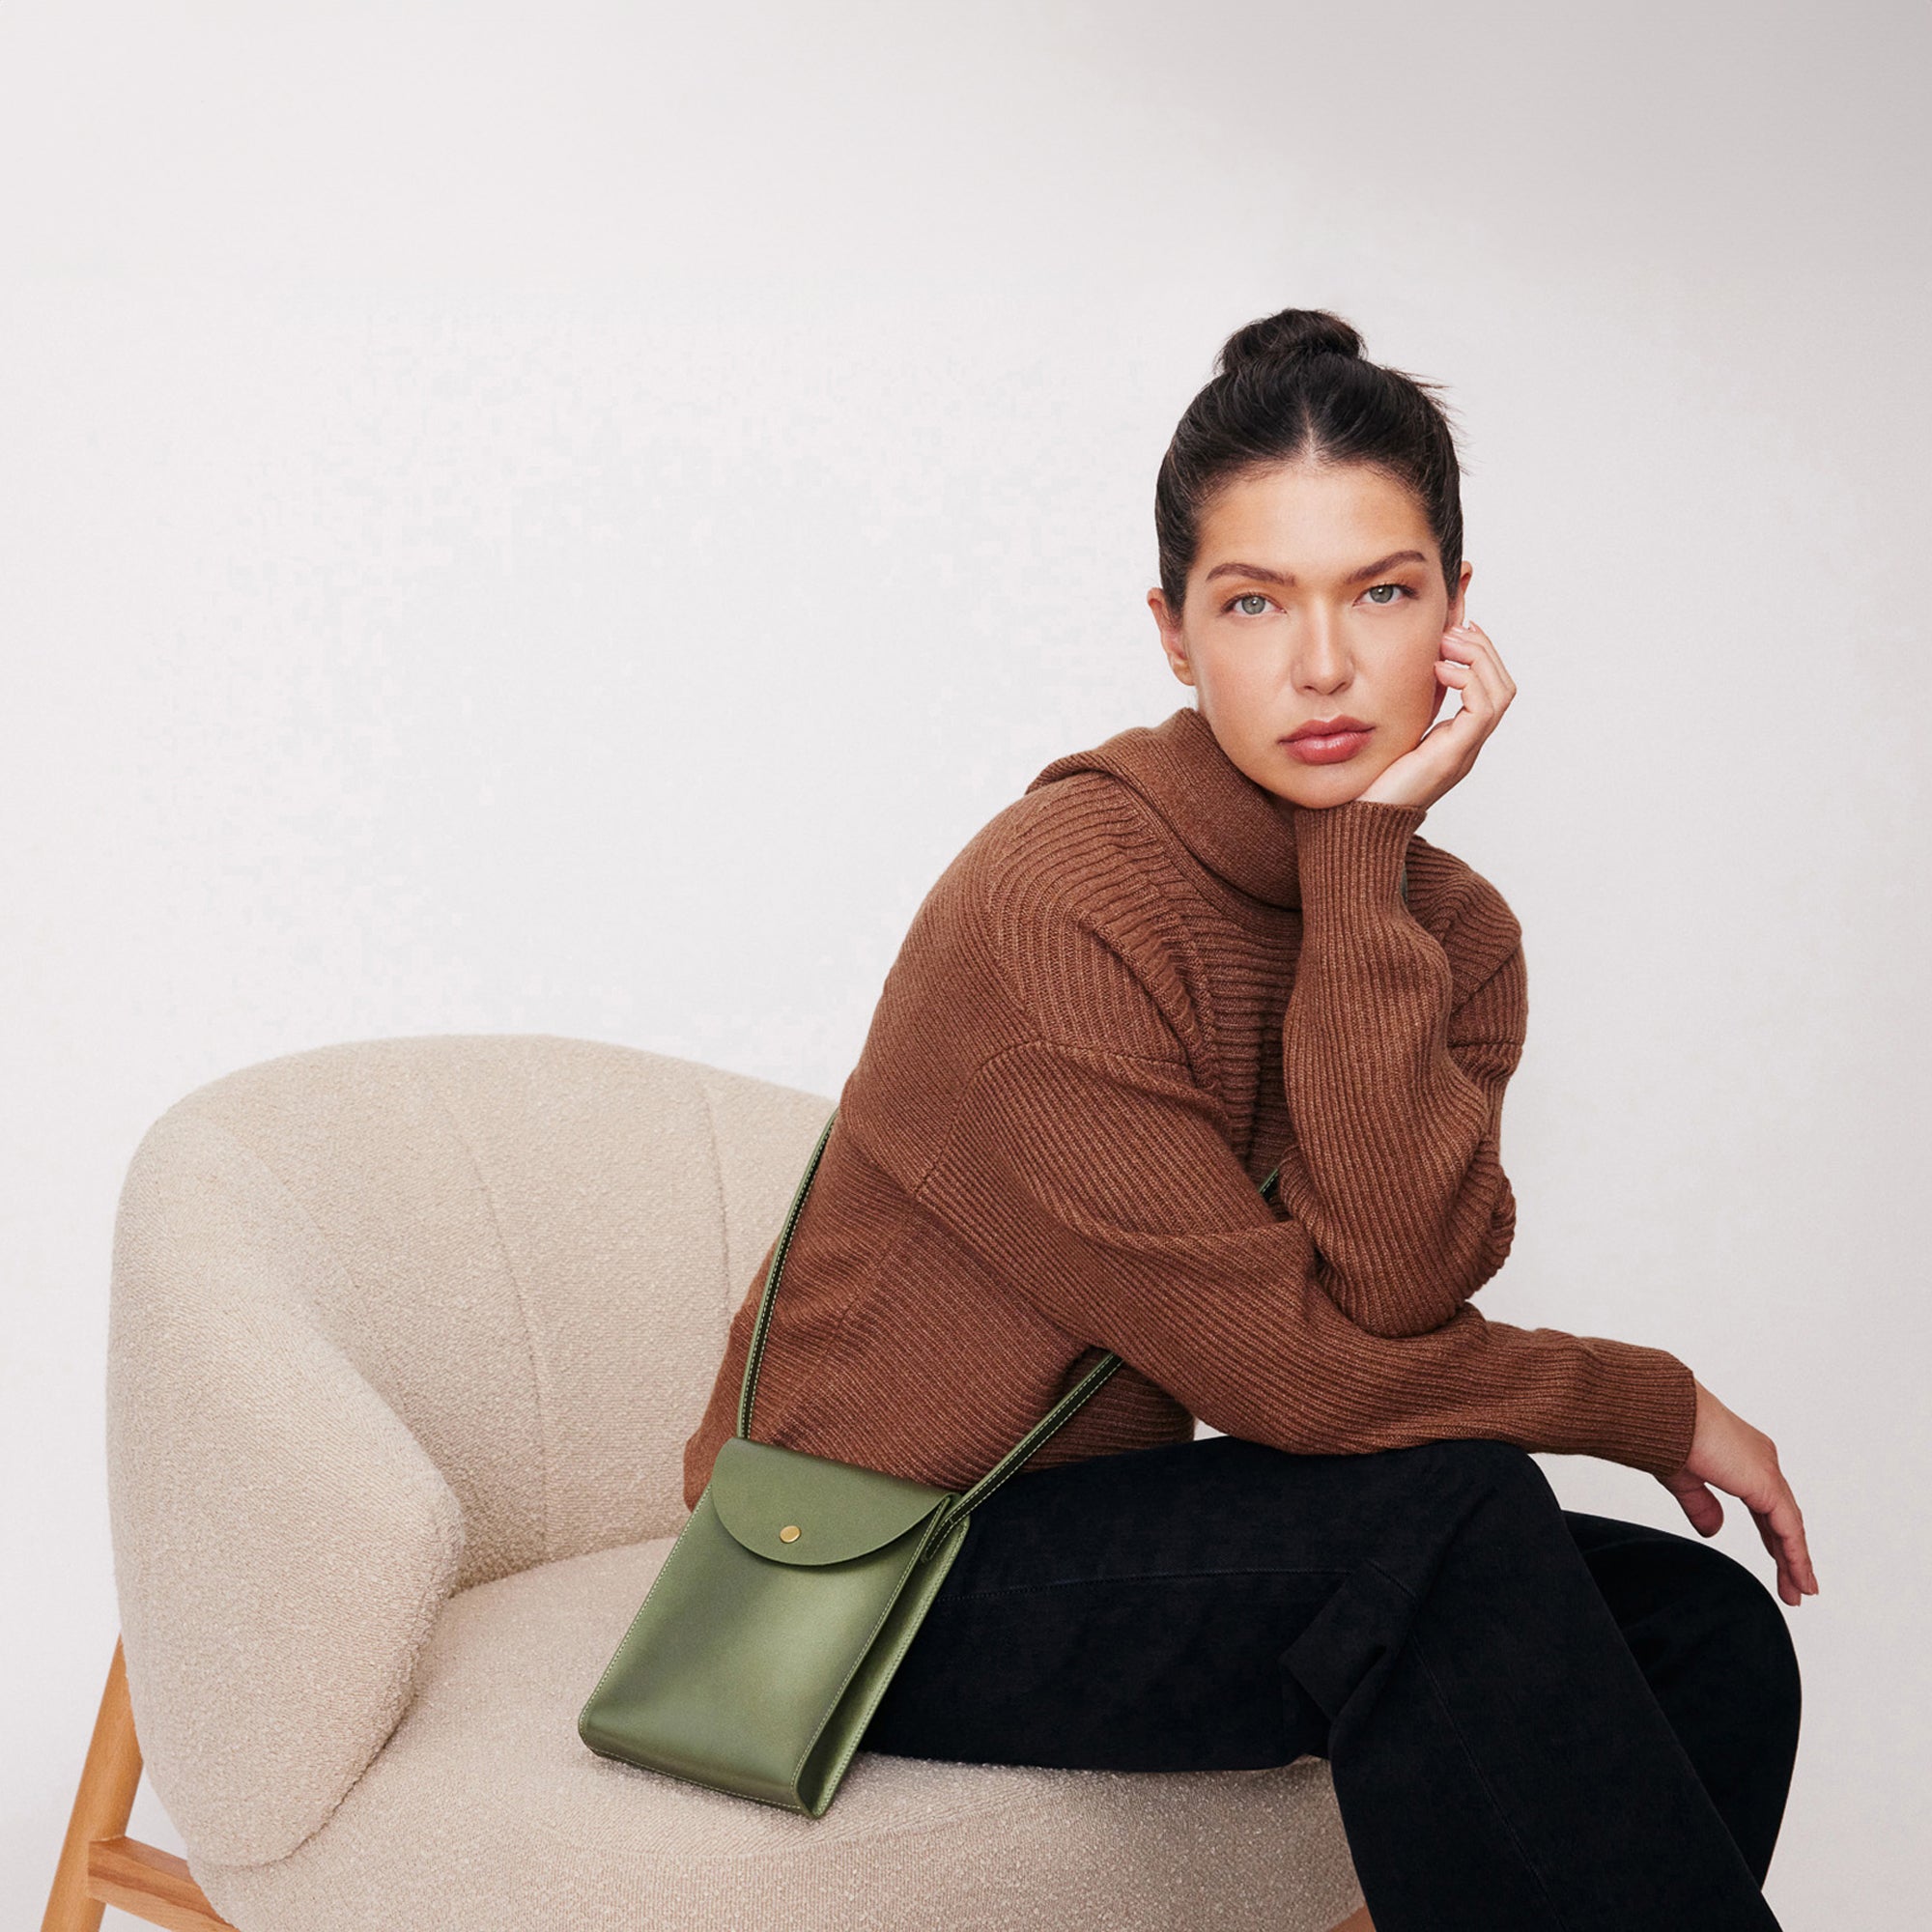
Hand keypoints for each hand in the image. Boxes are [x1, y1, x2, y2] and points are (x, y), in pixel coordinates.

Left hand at [1357, 621, 1515, 810]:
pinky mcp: (1451, 757)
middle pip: (1503, 687)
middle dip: (1483, 650)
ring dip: (1478, 658)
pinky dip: (1468, 681)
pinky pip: (1481, 711)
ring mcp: (1463, 752)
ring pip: (1500, 694)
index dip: (1480, 655)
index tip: (1458, 629)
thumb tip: (1402, 669)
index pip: (1490, 689)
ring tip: (1448, 642)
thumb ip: (1401, 706)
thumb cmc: (1366, 780)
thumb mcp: (1389, 731)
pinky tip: (1440, 668)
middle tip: (1455, 628)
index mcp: (1456, 738)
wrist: (1358, 823)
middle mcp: (1466, 745)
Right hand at [1659, 1379, 1818, 1606]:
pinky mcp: (1767, 1484)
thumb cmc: (1665, 1432)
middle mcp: (1760, 1460)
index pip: (1767, 1503)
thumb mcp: (1684, 1478)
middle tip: (1793, 1585)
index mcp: (1741, 1455)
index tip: (1777, 1559)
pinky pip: (1789, 1528)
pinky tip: (1799, 1577)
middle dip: (1787, 1552)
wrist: (1663, 1413)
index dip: (1773, 1534)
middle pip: (1782, 1516)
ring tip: (1799, 1591)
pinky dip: (1796, 1555)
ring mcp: (1766, 1470)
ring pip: (1789, 1524)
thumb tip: (1714, 1530)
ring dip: (1795, 1560)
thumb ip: (1702, 1505)